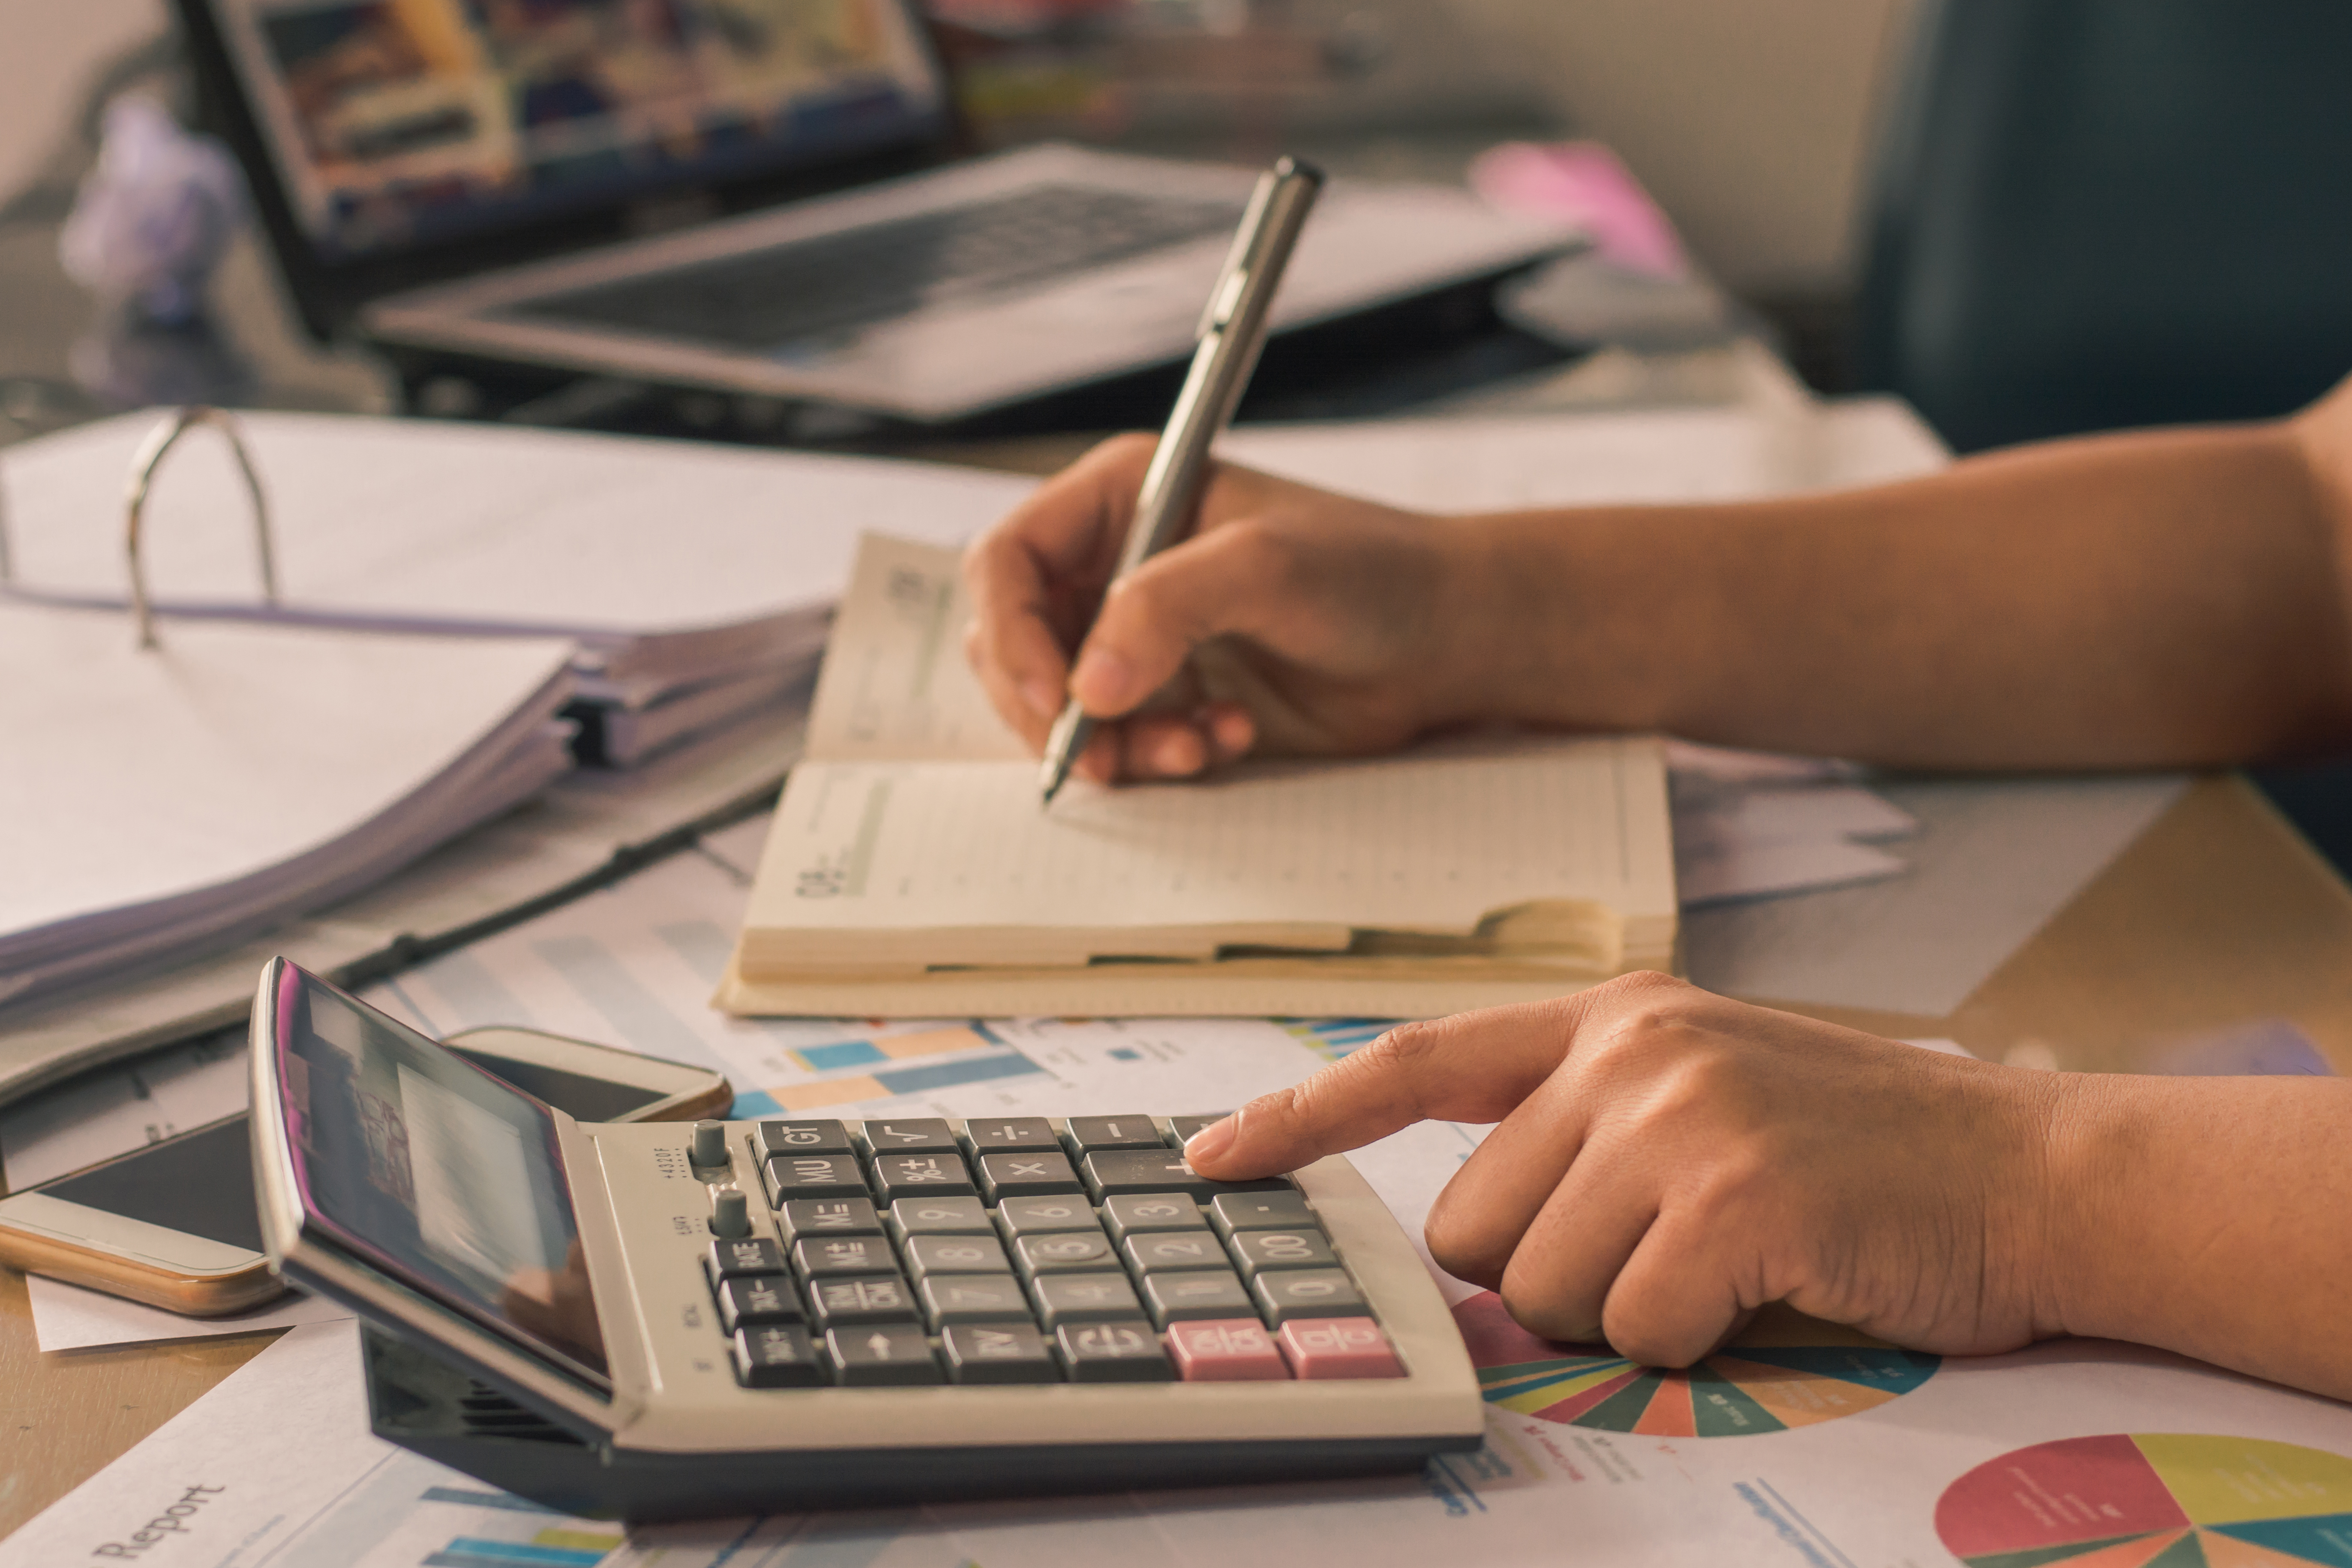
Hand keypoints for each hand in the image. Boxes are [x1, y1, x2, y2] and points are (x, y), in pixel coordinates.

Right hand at [961, 434, 1482, 782]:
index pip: (1008, 563)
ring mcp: (1141, 634)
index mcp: (1123, 498)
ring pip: (1062, 706)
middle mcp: (1117, 563)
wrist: (1448, 640)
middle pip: (1014, 643)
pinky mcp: (1172, 694)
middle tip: (1097, 758)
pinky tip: (1228, 742)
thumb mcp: (1267, 568)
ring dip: (1113, 745)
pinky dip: (1158, 758)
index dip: (1011, 633)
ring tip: (1191, 749)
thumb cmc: (1371, 573)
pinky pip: (1119, 742)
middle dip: (1050, 709)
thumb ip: (1167, 609)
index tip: (1054, 699)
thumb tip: (1088, 687)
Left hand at [1184, 973, 2071, 1365]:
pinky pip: (1637, 1325)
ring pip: (1544, 1287)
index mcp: (1612, 1019)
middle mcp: (1629, 1049)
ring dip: (1627, 1308)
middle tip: (1667, 1250)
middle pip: (1471, 1226)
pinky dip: (1696, 1338)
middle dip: (1549, 1271)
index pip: (1414, 1060)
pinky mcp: (1731, 1193)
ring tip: (1730, 1261)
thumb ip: (1580, 1137)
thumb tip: (1469, 1241)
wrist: (2031, 1173)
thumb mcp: (1703, 1100)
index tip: (1213, 1158)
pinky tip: (1771, 1283)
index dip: (1301, 1118)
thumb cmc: (1859, 1159)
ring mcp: (1678, 1113)